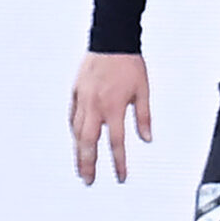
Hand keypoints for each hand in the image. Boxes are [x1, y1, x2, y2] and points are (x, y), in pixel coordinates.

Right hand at [71, 52, 152, 184]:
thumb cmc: (129, 63)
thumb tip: (147, 138)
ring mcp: (82, 100)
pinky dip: (74, 131)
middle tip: (89, 180)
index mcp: (114, 107)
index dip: (119, 163)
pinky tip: (76, 139)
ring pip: (77, 133)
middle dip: (88, 165)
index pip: (116, 143)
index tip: (121, 177)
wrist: (112, 40)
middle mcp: (95, 106)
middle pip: (88, 144)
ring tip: (81, 167)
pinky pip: (72, 118)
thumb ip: (144, 116)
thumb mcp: (143, 90)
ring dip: (79, 152)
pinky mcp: (75, 93)